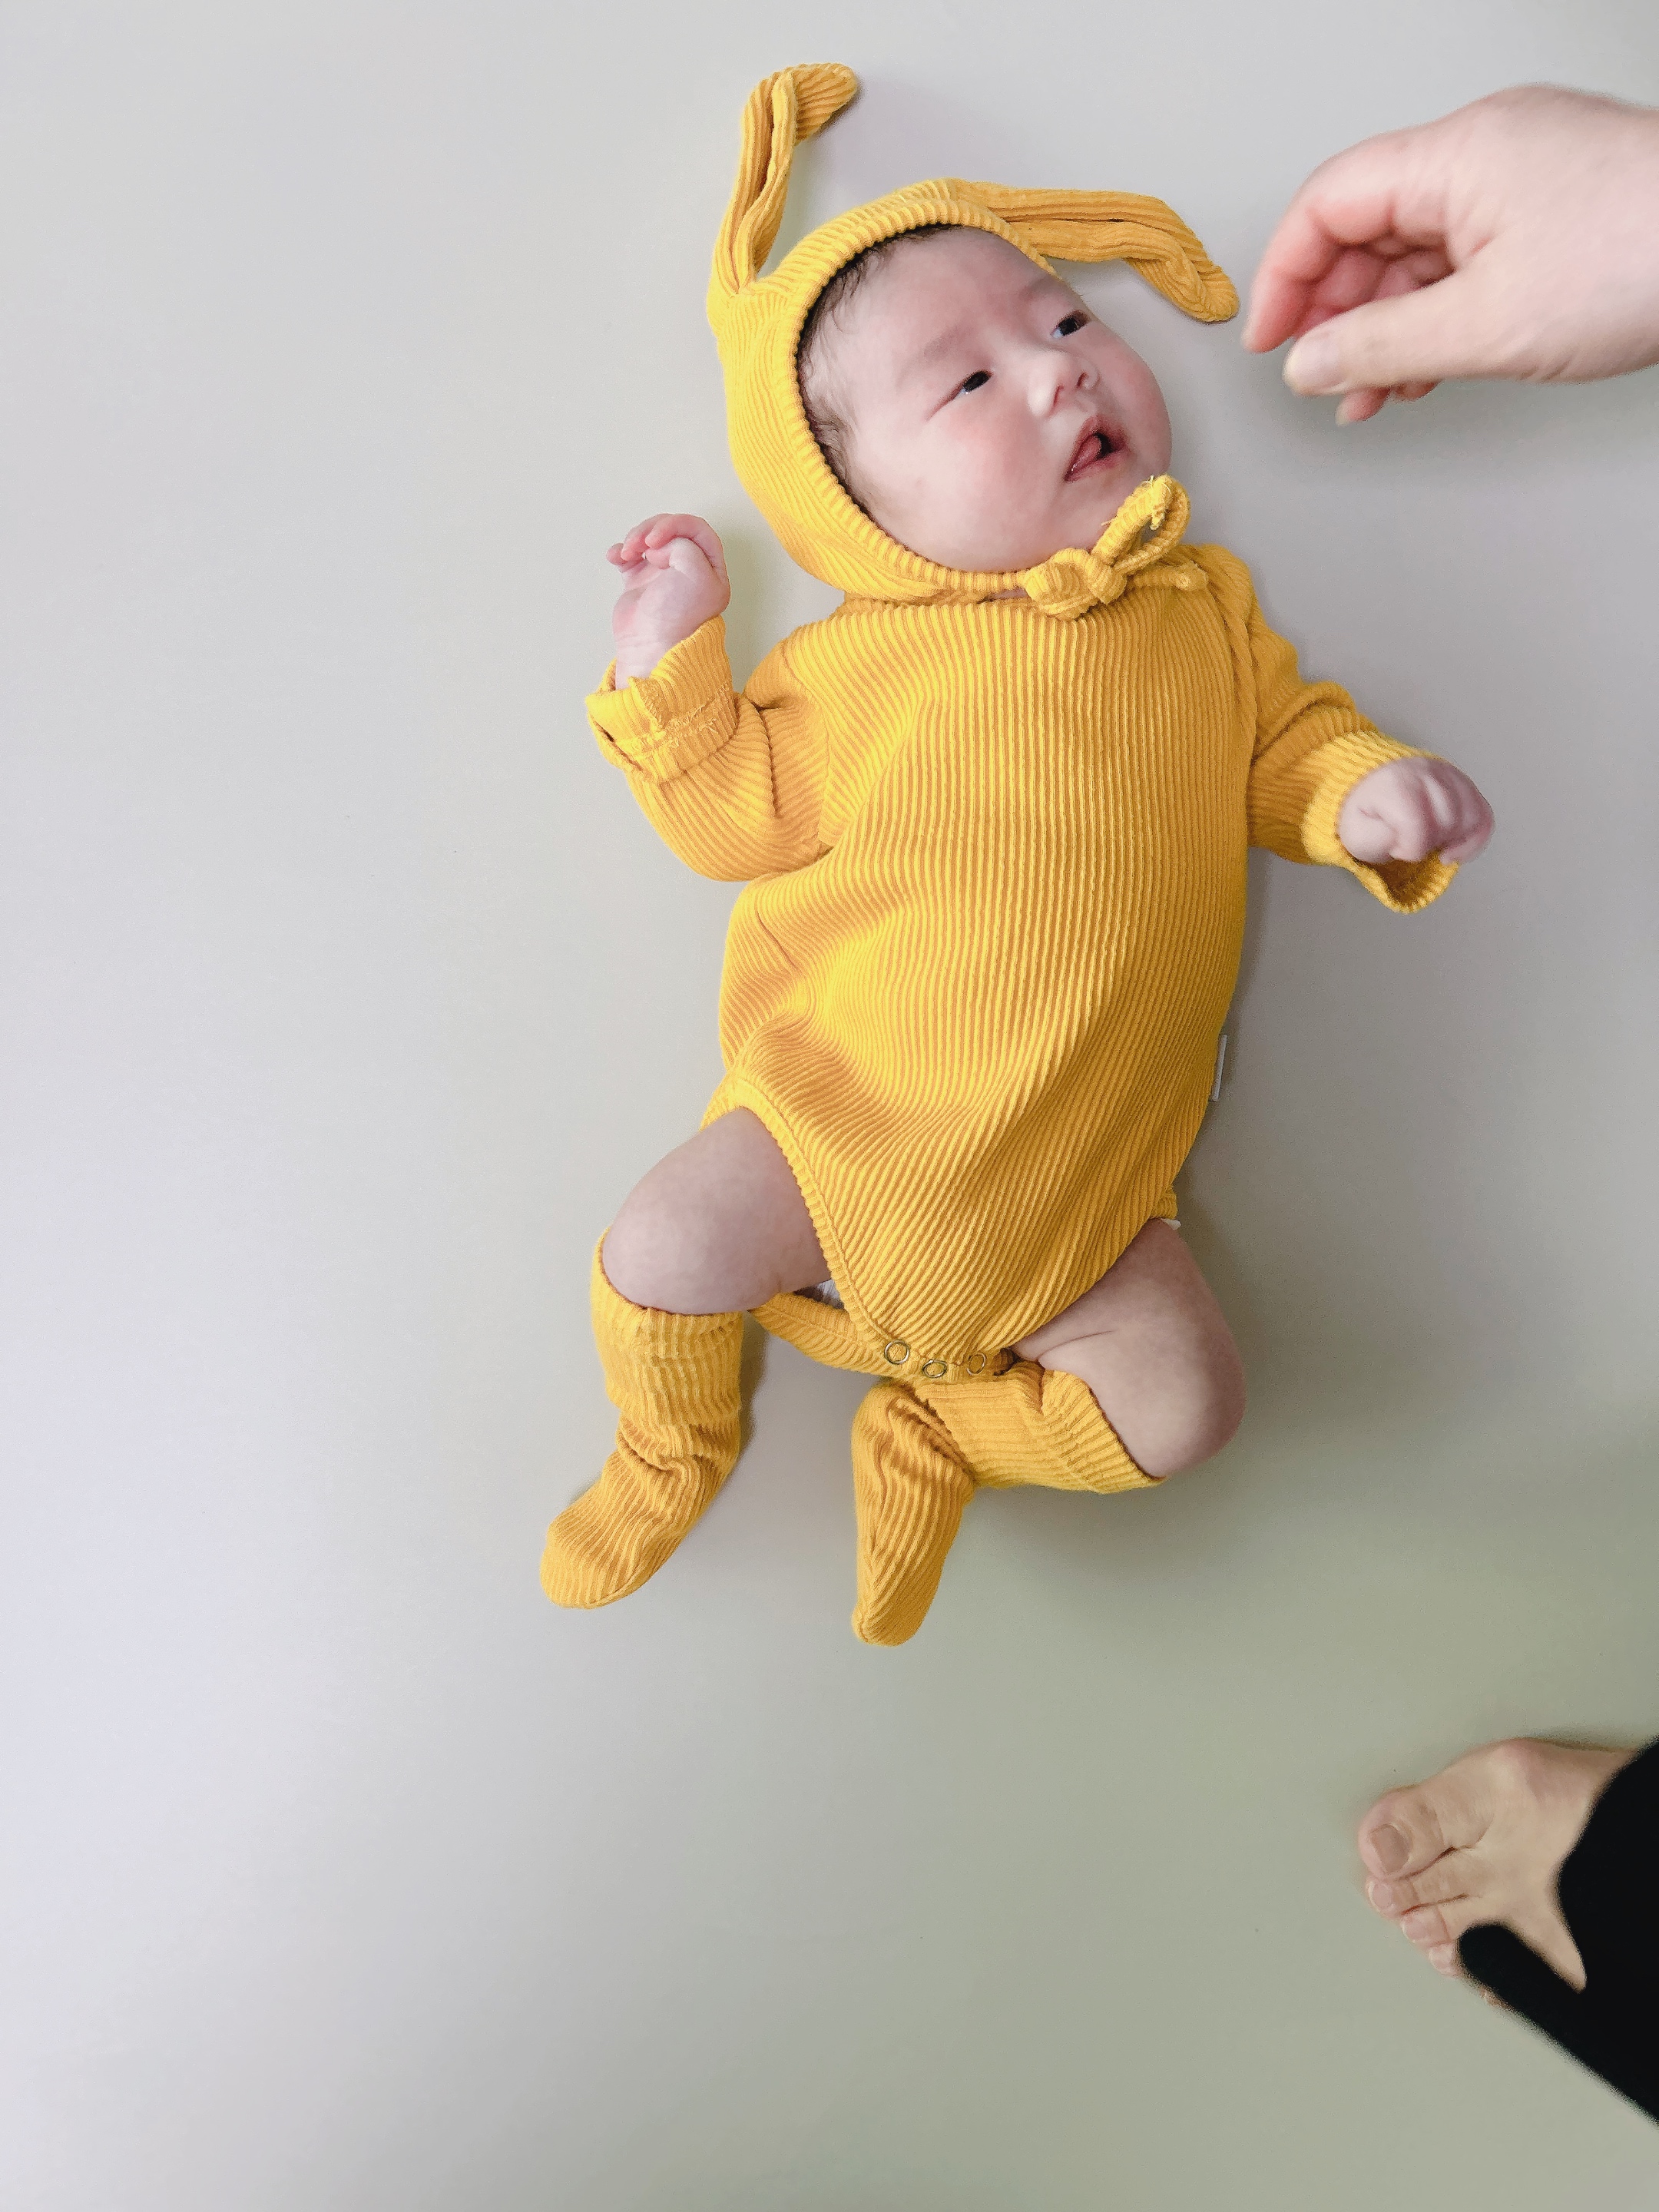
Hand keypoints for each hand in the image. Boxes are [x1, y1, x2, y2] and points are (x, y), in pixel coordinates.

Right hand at [608, 514, 730, 682]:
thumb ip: (683, 544)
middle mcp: (689, 571)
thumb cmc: (677, 617)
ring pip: (649, 539)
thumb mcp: (695, 572)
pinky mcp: (640, 582)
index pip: (697, 529)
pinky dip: (620, 552)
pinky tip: (615, 557)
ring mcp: (663, 575)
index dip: (675, 525)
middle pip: (670, 530)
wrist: (649, 647)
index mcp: (710, 569)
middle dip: (651, 530)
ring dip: (634, 539)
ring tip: (627, 553)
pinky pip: (629, 556)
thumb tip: (660, 546)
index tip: (657, 539)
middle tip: (643, 545)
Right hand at [1242, 87, 1658, 423]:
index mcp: (1457, 155)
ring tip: (1372, 395)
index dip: (1287, 274)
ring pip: (1419, 250)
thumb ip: (1380, 348)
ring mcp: (1524, 176)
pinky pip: (1468, 256)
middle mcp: (1486, 150)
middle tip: (1322, 380)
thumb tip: (1309, 362)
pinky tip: (1427, 368)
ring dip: (1386, 326)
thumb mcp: (1486, 324)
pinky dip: (1437, 314)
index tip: (1272, 343)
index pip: (1331, 201)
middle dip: (1337, 311)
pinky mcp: (1557, 207)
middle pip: (1370, 226)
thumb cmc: (1640, 260)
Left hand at [1338, 758, 1492, 865]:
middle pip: (1448, 822)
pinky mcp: (1463, 783)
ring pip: (1472, 818)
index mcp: (1397, 784)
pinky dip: (1475, 838)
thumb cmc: (1366, 812)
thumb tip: (1400, 839)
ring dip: (1454, 840)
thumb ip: (1374, 840)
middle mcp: (1427, 773)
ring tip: (1430, 840)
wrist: (1372, 785)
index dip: (1410, 849)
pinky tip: (1455, 847)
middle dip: (1430, 844)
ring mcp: (1449, 774)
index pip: (1418, 827)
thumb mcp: (1355, 832)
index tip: (1397, 847)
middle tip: (1412, 843)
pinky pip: (1484, 814)